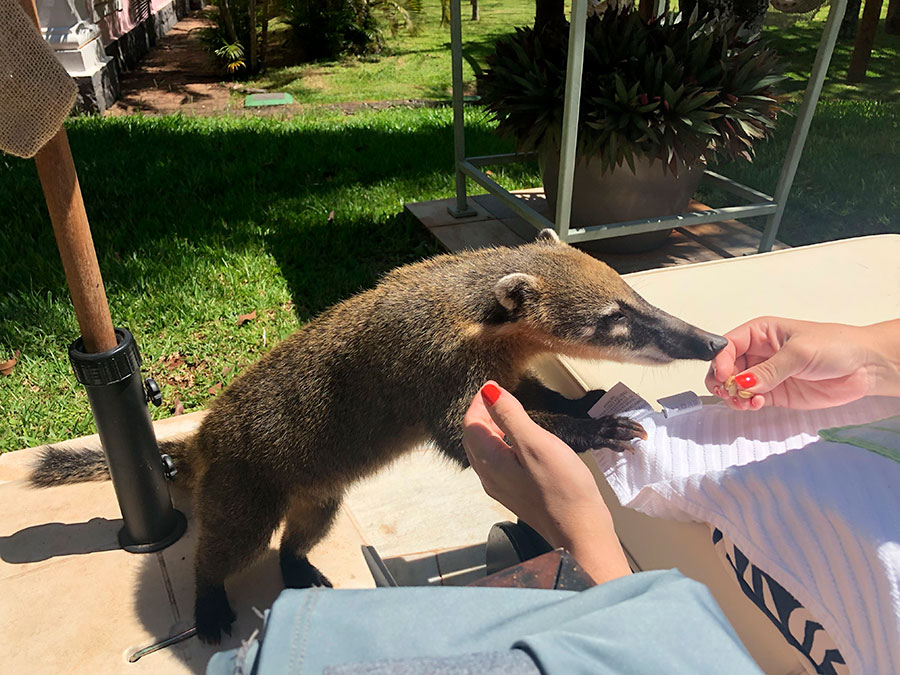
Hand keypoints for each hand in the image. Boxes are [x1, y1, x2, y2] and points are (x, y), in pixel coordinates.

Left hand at [462, 381, 630, 583]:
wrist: (580, 530)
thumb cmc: (562, 487)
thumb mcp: (535, 443)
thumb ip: (509, 416)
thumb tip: (489, 391)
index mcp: (489, 462)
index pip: (470, 425)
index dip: (480, 402)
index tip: (494, 386)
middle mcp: (489, 476)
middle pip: (474, 438)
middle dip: (483, 415)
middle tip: (500, 398)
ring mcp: (502, 487)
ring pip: (486, 451)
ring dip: (493, 429)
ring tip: (510, 414)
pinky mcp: (516, 493)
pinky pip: (499, 463)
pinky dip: (503, 445)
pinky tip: (522, 443)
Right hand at [706, 317, 899, 410]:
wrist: (865, 367)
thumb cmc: (836, 345)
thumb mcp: (798, 352)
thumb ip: (768, 370)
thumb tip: (742, 383)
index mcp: (760, 333)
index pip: (728, 346)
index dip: (721, 361)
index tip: (724, 376)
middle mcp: (759, 353)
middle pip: (726, 368)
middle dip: (723, 381)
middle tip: (729, 392)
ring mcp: (766, 374)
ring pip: (735, 386)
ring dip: (734, 396)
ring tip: (746, 401)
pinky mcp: (775, 393)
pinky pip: (751, 399)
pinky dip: (748, 404)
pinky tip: (756, 403)